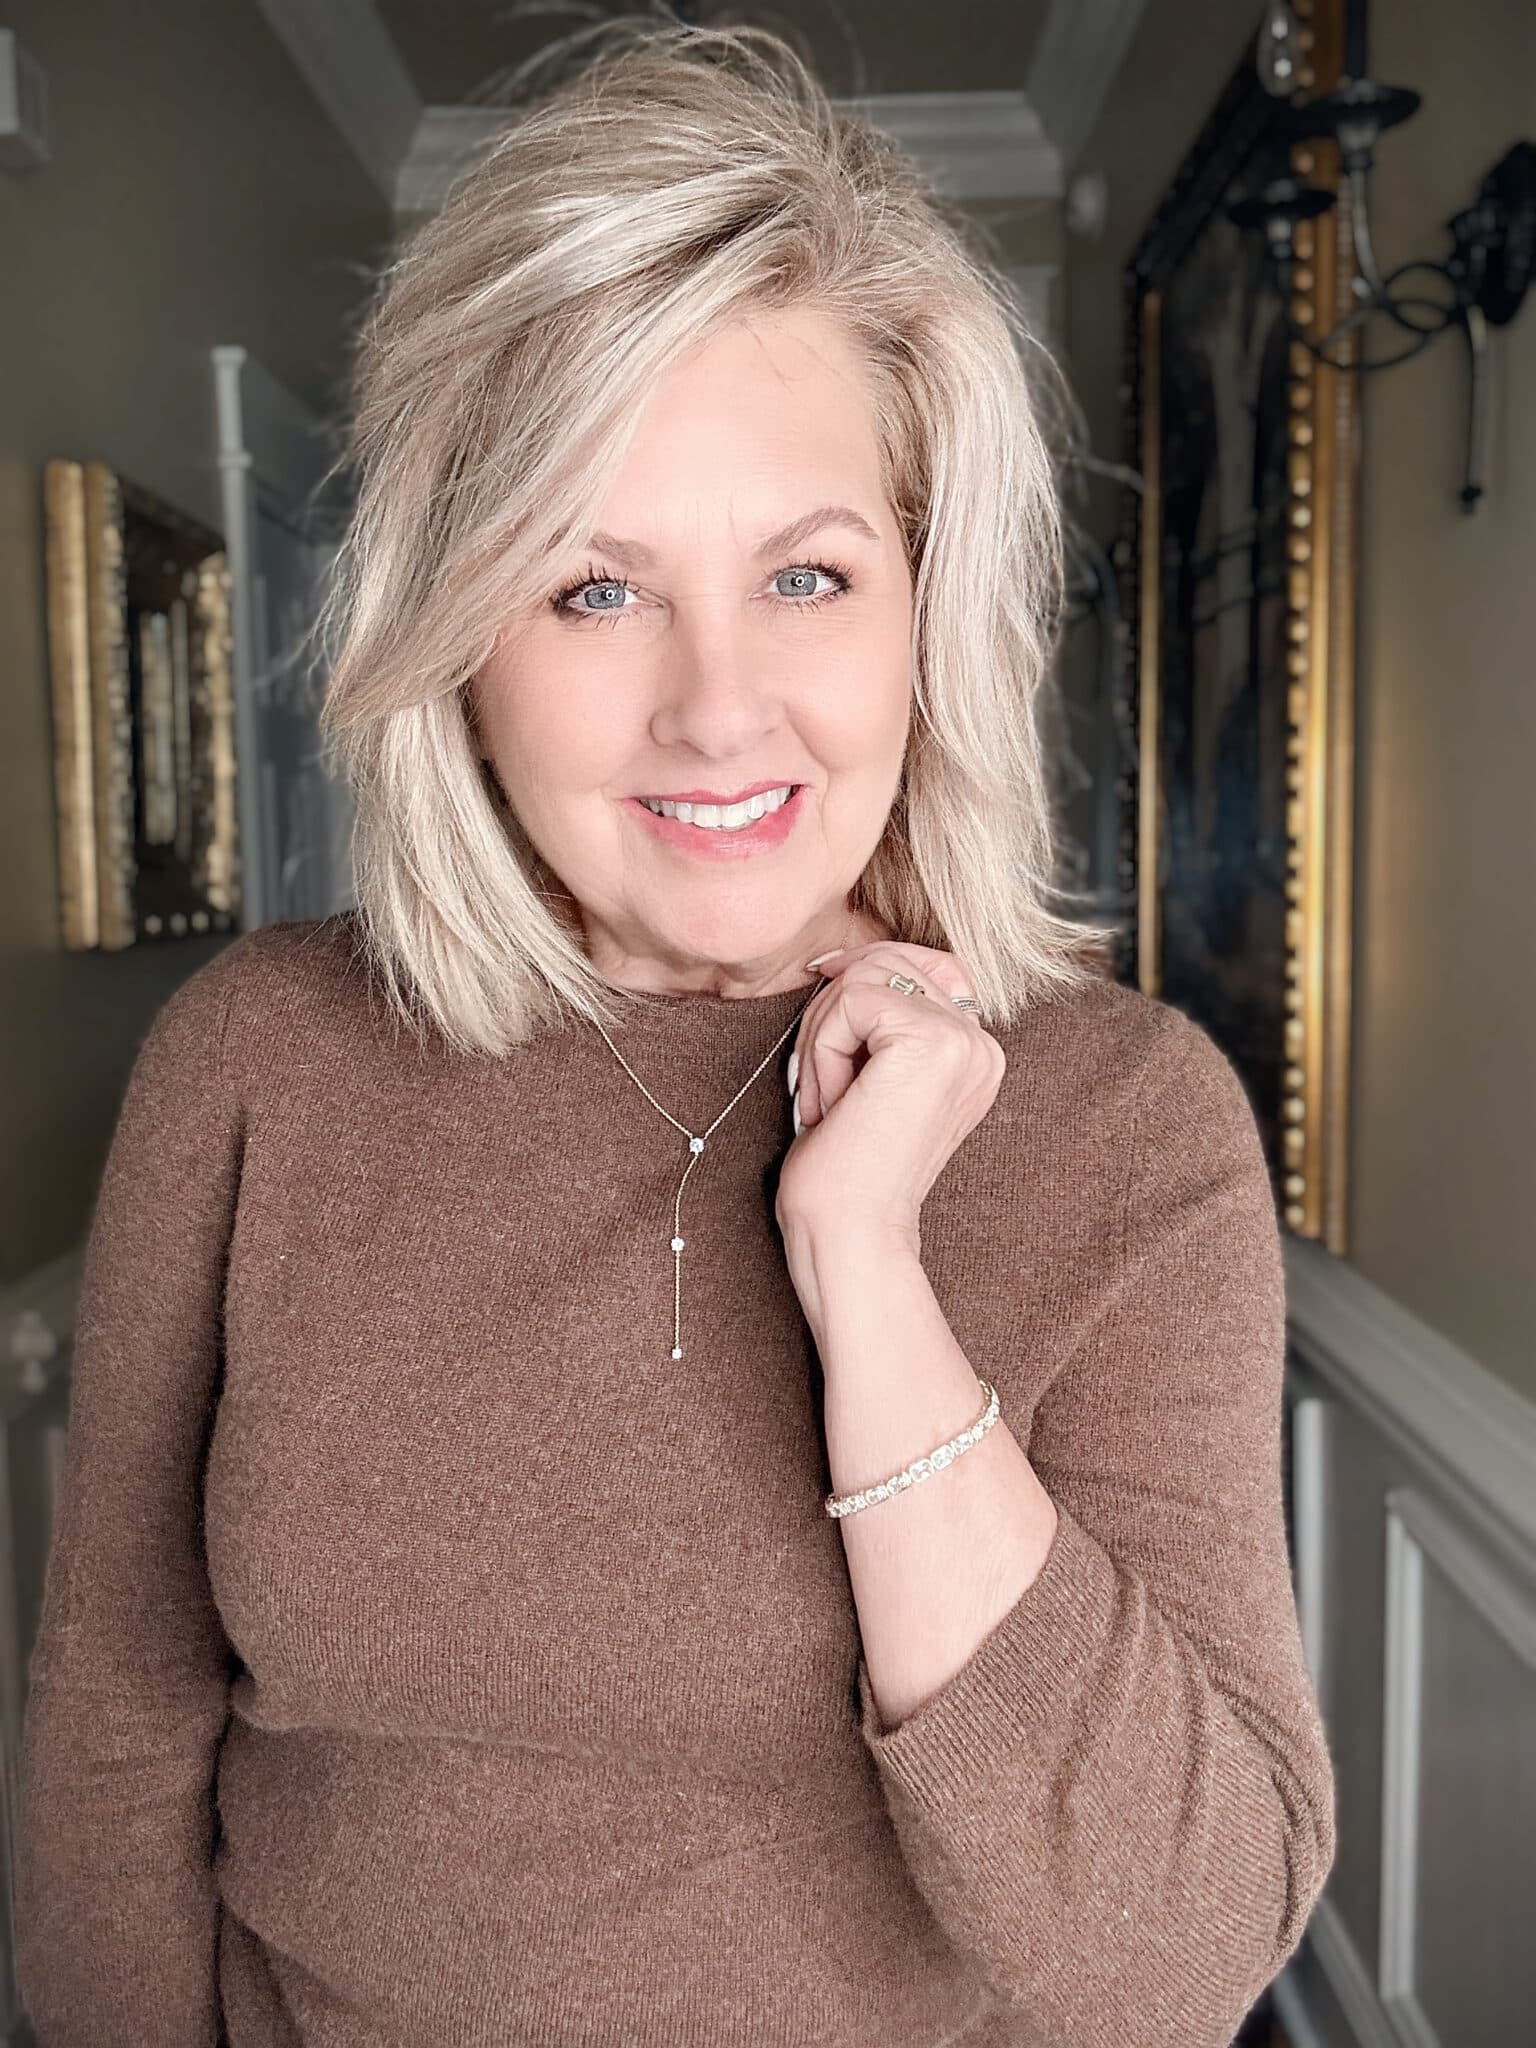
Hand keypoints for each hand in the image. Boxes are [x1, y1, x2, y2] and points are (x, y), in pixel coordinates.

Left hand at [775, 940, 1005, 1252]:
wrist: (851, 1235)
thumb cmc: (847, 1172)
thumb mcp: (870, 1079)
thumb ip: (878, 1021)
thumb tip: (841, 957)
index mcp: (975, 1053)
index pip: (919, 965)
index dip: (860, 980)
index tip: (822, 1017)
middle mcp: (981, 1043)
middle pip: (887, 962)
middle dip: (832, 1013)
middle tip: (817, 1083)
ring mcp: (963, 1040)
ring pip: (864, 978)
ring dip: (823, 1038)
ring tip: (825, 1101)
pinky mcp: (931, 1041)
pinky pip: (851, 1002)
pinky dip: (821, 1051)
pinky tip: (830, 1106)